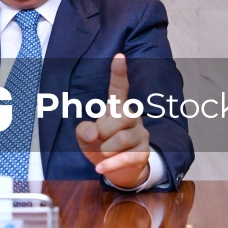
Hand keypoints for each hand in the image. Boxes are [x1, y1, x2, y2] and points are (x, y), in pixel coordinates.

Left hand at [75, 54, 150, 189]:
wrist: (118, 171)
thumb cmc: (101, 146)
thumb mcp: (86, 138)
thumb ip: (83, 131)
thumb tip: (92, 133)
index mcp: (117, 108)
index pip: (120, 88)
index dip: (119, 72)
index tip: (119, 56)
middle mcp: (132, 117)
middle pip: (120, 117)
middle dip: (103, 130)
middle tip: (99, 140)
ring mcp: (141, 134)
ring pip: (121, 138)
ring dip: (106, 149)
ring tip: (102, 153)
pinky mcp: (144, 153)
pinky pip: (127, 157)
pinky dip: (110, 165)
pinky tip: (100, 168)